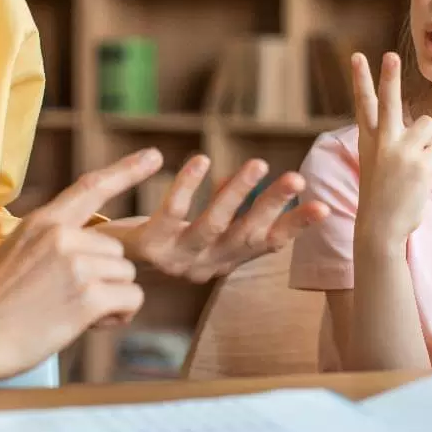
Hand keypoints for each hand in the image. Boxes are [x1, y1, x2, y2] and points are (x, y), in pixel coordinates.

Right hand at [0, 148, 163, 380]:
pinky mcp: (89, 296)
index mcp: (45, 222)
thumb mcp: (16, 251)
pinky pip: (132, 299)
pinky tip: (90, 323)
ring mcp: (77, 265)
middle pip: (117, 251)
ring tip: (73, 312)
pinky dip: (119, 315)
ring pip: (127, 275)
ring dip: (110, 298)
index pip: (92, 187)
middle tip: (70, 298)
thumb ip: (52, 240)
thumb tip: (86, 244)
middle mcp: (63, 236)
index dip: (127, 170)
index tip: (153, 156)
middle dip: (104, 278)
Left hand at [104, 154, 328, 283]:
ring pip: (213, 225)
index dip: (296, 227)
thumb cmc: (162, 243)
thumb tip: (244, 177)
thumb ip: (225, 209)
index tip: (326, 207)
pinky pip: (173, 212)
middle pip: (245, 235)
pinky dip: (188, 186)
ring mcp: (177, 257)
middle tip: (297, 179)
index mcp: (223, 261)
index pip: (267, 244)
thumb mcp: (202, 232)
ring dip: (237, 195)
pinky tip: (202, 159)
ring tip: (256, 163)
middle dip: (272, 207)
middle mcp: (205, 264)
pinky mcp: (149, 245)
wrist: (104, 272)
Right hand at [352, 51, 431, 250]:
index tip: (358, 56)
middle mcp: (382, 141)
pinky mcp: (419, 164)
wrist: (379, 227)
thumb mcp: (376, 161)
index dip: (361, 78)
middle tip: (390, 55)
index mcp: (368, 139)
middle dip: (390, 76)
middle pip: (389, 100)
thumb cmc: (382, 193)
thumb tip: (427, 125)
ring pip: (430, 126)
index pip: (364, 103)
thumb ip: (393, 139)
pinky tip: (421, 178)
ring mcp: (400, 151)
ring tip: (417, 162)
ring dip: (430, 141)